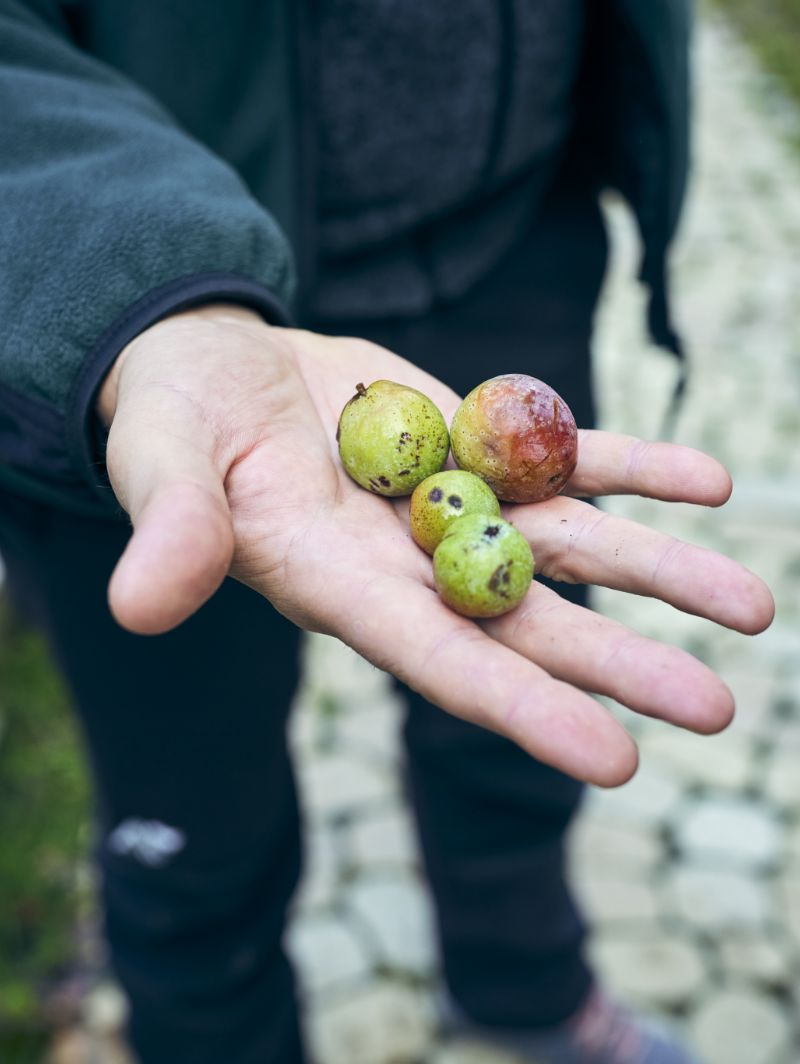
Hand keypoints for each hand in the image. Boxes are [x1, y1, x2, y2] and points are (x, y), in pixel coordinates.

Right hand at [99, 305, 773, 785]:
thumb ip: (173, 530)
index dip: (521, 710)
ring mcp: (455, 505)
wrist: (216, 368)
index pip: (437, 662)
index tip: (615, 760)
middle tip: (716, 710)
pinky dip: (635, 469)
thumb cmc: (173, 422)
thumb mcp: (160, 464)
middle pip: (528, 624)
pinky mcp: (476, 444)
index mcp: (337, 587)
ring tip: (751, 608)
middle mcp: (411, 566)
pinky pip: (569, 461)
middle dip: (619, 666)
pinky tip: (709, 483)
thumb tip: (142, 606)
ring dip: (660, 574)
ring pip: (571, 548)